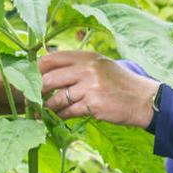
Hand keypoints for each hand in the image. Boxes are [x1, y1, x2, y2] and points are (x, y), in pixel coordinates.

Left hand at [39, 50, 157, 127]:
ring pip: (57, 98)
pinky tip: (61, 116)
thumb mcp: (101, 65)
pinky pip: (68, 111)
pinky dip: (62, 115)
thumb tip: (48, 70)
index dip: (35, 70)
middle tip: (31, 99)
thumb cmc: (120, 84)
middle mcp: (87, 68)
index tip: (29, 79)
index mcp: (87, 56)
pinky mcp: (93, 104)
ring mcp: (90, 86)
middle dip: (37, 91)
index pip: (50, 58)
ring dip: (49, 106)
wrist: (144, 99)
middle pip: (48, 79)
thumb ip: (78, 65)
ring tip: (46, 110)